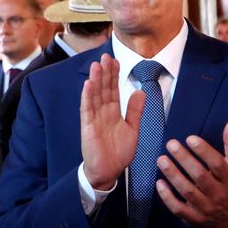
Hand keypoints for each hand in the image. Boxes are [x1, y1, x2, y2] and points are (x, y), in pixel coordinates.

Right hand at [80, 54, 144, 189]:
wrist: (108, 172)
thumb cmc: (119, 153)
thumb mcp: (132, 129)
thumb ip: (135, 111)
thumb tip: (140, 91)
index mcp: (113, 112)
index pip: (113, 89)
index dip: (114, 75)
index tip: (115, 60)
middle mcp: (102, 112)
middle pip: (103, 89)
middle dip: (105, 73)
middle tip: (105, 56)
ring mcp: (94, 118)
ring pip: (95, 95)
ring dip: (95, 80)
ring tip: (96, 65)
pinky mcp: (87, 126)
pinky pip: (87, 109)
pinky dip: (87, 96)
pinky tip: (88, 84)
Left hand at [156, 120, 227, 227]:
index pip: (218, 165)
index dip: (204, 151)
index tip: (190, 138)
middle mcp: (218, 195)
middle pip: (200, 177)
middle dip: (184, 160)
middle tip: (171, 144)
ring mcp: (205, 208)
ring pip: (187, 192)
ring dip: (173, 175)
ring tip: (161, 159)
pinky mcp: (193, 218)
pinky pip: (178, 209)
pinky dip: (167, 197)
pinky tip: (159, 183)